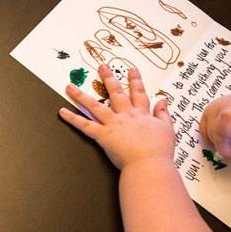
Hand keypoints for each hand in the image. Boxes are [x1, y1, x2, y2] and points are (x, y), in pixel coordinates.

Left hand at [59, 66, 175, 169]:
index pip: (138, 93)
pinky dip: (73, 118)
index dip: (135, 80)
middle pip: (115, 93)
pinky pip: (84, 125)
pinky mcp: (103, 135)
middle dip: (108, 78)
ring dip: (81, 95)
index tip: (131, 70)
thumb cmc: (159, 151)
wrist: (149, 164)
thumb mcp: (167, 130)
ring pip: (94, 105)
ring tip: (70, 86)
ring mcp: (113, 124)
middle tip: (102, 67)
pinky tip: (62, 112)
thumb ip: (164, 114)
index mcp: (142, 114)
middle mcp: (126, 115)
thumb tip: (163, 101)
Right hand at [199, 92, 230, 158]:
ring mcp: (210, 111)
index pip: (226, 121)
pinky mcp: (205, 116)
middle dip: (227, 148)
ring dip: (221, 144)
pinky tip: (226, 139)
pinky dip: (214, 141)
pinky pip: (204, 134)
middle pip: (215, 133)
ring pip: (208, 137)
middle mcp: (219, 107)